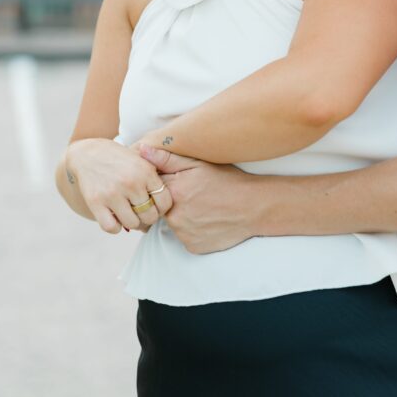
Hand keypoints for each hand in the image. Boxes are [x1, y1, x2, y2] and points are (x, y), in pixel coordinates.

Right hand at [66, 138, 172, 233]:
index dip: (162, 208)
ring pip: (132, 223)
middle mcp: (131, 182)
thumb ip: (155, 175)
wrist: (88, 153)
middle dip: (148, 218)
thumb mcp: (141, 159)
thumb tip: (167, 201)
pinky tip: (115, 218)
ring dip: (132, 223)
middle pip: (150, 216)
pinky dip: (115, 227)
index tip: (155, 207)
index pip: (165, 202)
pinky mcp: (96, 202)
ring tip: (129, 215)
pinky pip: (111, 227)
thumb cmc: (119, 158)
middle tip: (142, 213)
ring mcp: (112, 193)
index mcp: (146, 171)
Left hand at [139, 145, 261, 253]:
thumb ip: (168, 158)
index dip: (163, 184)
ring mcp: (183, 234)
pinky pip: (185, 237)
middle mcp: (173, 216)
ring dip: (181, 216)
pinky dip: (192, 229)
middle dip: (171, 201)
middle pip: (160, 208)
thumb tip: (141, 150)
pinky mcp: (192, 246)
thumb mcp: (199, 164)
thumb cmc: (228, 181)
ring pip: (172, 223)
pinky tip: (208, 219)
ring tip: (203, 206)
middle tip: (194, 195)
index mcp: (173, 192)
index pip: (152, 189)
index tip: (178, 183)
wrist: (254, 207)